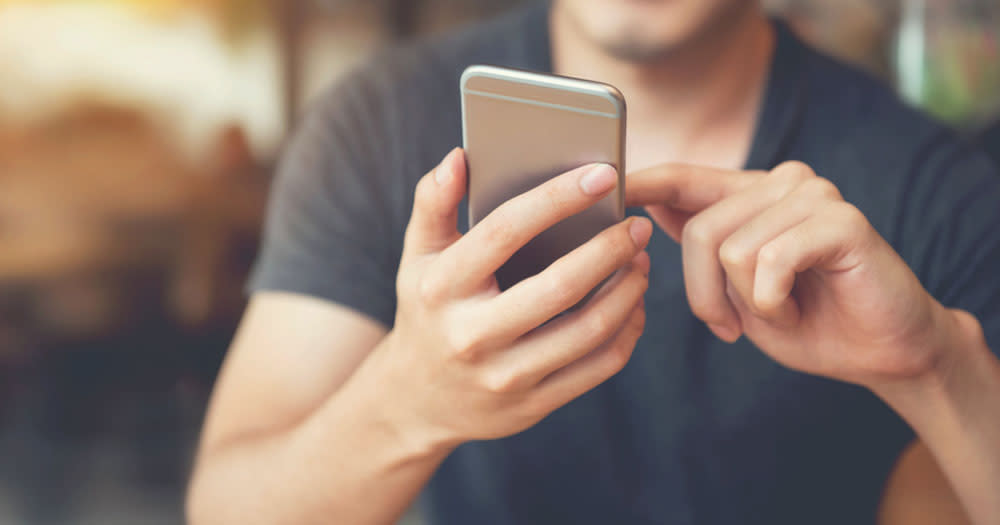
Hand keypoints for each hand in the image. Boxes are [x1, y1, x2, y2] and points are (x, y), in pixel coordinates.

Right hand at [363, 148, 651, 448]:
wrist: (417, 401)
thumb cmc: (428, 310)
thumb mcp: (418, 257)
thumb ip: (434, 202)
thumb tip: (460, 157)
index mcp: (442, 288)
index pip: (504, 232)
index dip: (556, 198)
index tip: (602, 173)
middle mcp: (472, 335)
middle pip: (559, 287)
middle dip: (609, 249)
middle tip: (637, 225)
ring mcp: (505, 376)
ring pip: (588, 330)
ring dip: (627, 290)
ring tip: (640, 260)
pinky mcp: (533, 404)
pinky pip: (598, 366)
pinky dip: (627, 330)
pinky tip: (633, 304)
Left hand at [627, 161, 955, 387]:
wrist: (880, 352)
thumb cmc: (804, 321)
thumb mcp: (734, 289)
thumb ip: (700, 247)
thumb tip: (647, 208)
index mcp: (750, 195)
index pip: (684, 178)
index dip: (643, 182)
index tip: (607, 184)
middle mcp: (781, 182)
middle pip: (700, 230)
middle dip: (705, 294)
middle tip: (732, 326)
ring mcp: (814, 195)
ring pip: (731, 249)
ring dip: (748, 303)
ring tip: (781, 311)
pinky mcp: (841, 220)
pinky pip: (770, 262)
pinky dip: (773, 303)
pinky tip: (797, 308)